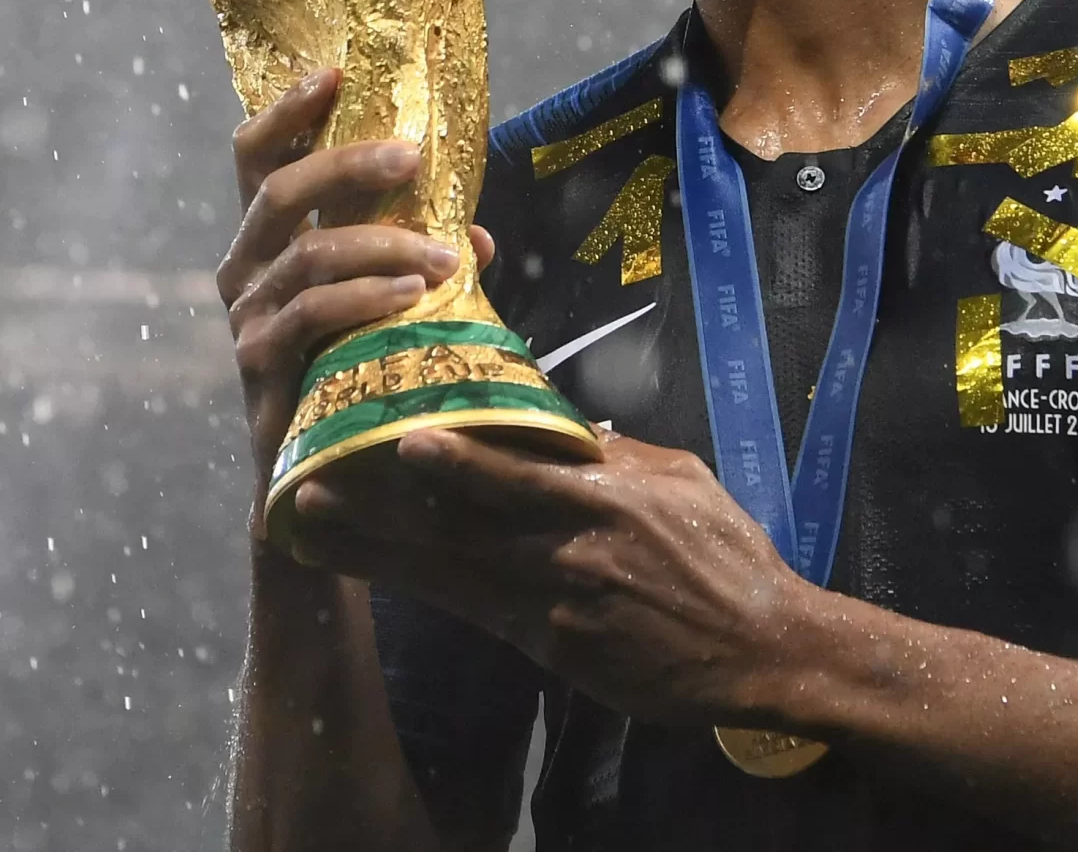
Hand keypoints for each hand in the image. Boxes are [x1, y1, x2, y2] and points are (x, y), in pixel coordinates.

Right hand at [219, 68, 490, 534]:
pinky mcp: (261, 364)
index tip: (332, 72)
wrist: (323, 477)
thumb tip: (481, 235)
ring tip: (443, 256)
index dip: (286, 111)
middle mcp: (246, 269)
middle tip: (410, 155)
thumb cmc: (357, 373)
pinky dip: (365, 297)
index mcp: (269, 239)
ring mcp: (248, 317)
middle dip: (347, 165)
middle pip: (278, 191)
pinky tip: (414, 296)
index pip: (257, 157)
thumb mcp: (394, 305)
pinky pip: (310, 314)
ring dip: (382, 243)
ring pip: (306, 252)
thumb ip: (425, 263)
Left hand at [289, 428, 822, 726]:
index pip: (517, 466)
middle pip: (462, 519)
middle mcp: (571, 544)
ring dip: (381, 547)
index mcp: (608, 493)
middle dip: (385, 502)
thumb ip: (617, 456)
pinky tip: (384, 578)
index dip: (455, 456)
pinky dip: (427, 591)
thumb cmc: (727, 557)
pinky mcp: (554, 646)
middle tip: (314, 480)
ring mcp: (558, 600)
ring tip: (318, 525)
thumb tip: (565, 429)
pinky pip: (477, 611)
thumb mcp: (682, 480)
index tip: (399, 435)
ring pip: (454, 568)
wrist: (762, 648)